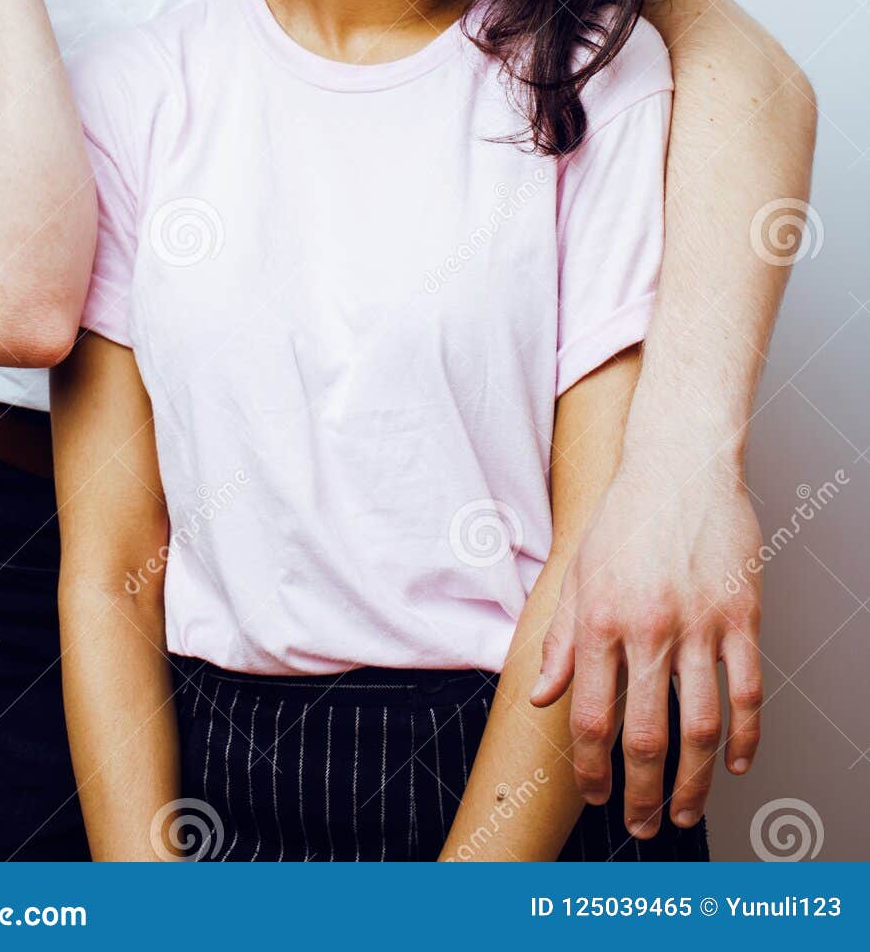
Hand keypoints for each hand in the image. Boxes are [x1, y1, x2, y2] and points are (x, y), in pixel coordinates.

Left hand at [531, 456, 763, 837]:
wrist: (679, 463)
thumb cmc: (624, 516)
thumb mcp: (576, 574)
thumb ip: (560, 640)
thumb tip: (540, 696)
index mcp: (599, 619)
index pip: (592, 716)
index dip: (592, 768)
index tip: (596, 795)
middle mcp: (647, 626)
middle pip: (646, 735)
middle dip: (642, 793)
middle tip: (644, 824)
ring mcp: (698, 623)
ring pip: (700, 726)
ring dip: (694, 783)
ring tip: (685, 811)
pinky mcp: (742, 616)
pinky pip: (747, 691)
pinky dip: (744, 738)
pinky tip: (733, 763)